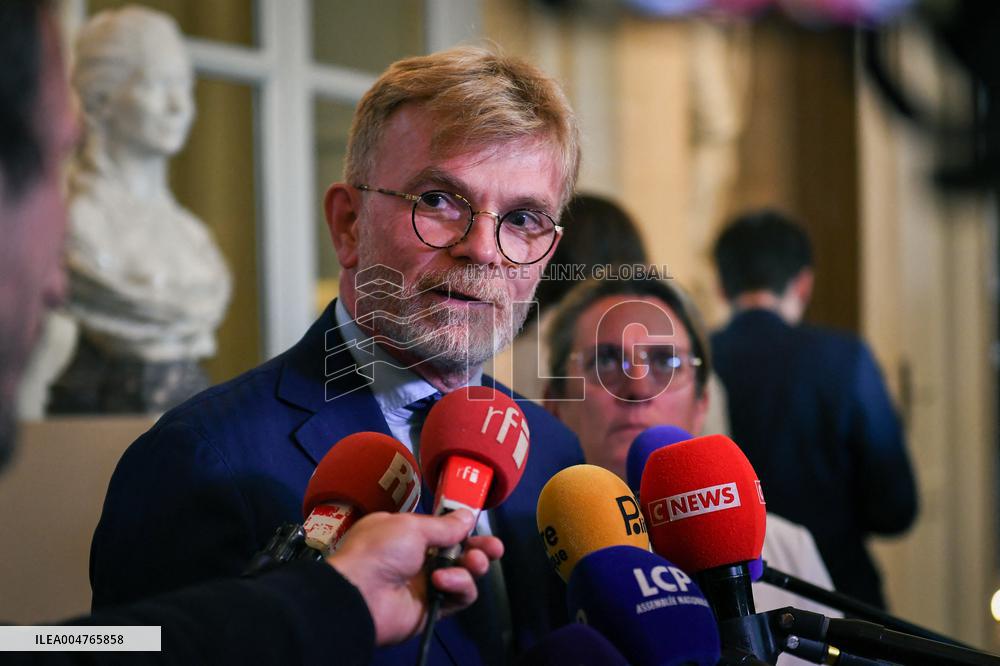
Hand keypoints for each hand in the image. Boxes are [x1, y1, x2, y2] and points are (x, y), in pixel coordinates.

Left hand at [326, 509, 503, 645]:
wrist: (359, 595)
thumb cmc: (378, 551)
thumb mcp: (411, 526)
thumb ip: (444, 525)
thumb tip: (467, 515)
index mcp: (406, 533)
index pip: (442, 529)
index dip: (461, 527)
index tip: (476, 523)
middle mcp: (417, 558)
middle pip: (459, 552)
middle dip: (480, 548)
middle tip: (494, 547)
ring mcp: (425, 583)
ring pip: (464, 574)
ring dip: (472, 565)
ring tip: (471, 562)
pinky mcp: (433, 608)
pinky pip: (459, 597)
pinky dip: (458, 586)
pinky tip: (443, 581)